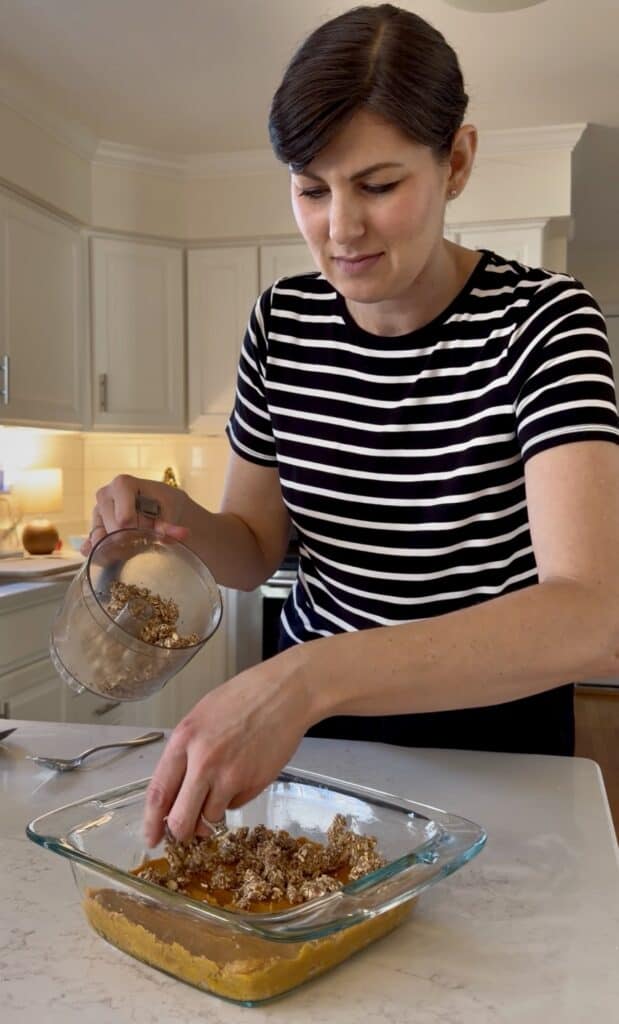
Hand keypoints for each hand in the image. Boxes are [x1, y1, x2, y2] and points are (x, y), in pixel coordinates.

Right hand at [81, 474, 187, 554]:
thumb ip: (172, 524)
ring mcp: (97, 512)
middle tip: (145, 535)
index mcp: (122, 484)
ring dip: (121, 547)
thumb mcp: (171, 510)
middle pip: (114, 531)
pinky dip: (105, 554)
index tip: (150, 529)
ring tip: (136, 542)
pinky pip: (92, 547)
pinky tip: (115, 555)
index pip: (124, 518)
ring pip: (102, 541)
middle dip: (131, 538)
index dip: (138, 529)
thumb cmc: (164, 504)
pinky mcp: (93, 528)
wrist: (159, 507)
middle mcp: (104, 496)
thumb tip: (183, 534)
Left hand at [142, 649, 312, 845]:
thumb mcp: (200, 718)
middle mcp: (203, 762)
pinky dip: (234, 799)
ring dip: (211, 812)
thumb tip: (173, 793)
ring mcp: (230, 776)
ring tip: (222, 785)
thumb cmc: (242, 699)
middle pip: (181, 821)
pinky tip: (243, 773)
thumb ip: (184, 754)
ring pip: (209, 819)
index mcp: (184, 740)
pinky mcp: (254, 785)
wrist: (284, 694)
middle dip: (181, 832)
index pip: (158, 794)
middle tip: (185, 830)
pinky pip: (235, 806)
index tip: (151, 838)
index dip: (152, 823)